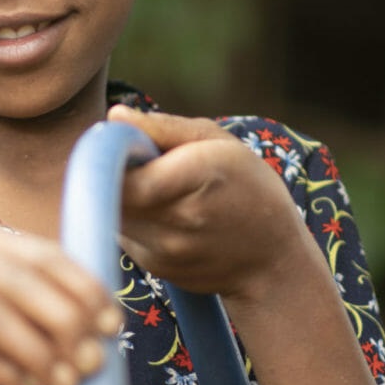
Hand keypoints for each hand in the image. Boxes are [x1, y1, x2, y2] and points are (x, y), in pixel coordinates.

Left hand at [107, 106, 310, 301]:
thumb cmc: (249, 187)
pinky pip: (125, 235)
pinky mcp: (156, 268)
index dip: (110, 155)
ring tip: (156, 187)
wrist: (273, 260)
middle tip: (136, 161)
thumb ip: (164, 127)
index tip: (122, 143)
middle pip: (110, 193)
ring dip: (120, 197)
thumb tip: (114, 116)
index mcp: (196, 177)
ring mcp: (165, 250)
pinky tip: (163, 215)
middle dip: (111, 173)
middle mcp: (178, 219)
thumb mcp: (219, 142)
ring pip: (112, 214)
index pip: (122, 171)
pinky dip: (132, 220)